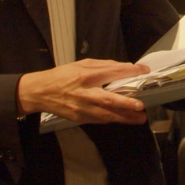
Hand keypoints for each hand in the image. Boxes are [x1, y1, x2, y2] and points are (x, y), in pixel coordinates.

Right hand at [17, 59, 149, 124]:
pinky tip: (124, 119)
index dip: (130, 71)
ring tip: (140, 118)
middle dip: (126, 103)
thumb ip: (103, 65)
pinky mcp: (80, 118)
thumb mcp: (81, 64)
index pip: (112, 72)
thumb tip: (123, 67)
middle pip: (108, 99)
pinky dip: (113, 119)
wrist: (41, 93)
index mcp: (86, 75)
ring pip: (107, 115)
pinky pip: (100, 120)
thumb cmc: (62, 76)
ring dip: (125, 117)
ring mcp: (82, 108)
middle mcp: (85, 93)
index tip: (144, 71)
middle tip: (141, 105)